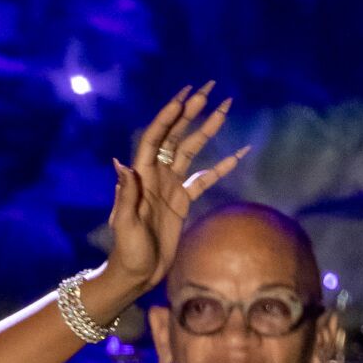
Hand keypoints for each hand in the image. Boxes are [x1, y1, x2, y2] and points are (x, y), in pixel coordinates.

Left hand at [98, 82, 249, 300]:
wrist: (137, 274)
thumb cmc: (127, 252)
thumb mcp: (124, 225)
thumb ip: (126, 196)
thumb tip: (123, 164)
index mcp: (142, 177)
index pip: (155, 139)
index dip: (168, 117)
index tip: (184, 97)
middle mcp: (156, 176)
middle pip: (175, 136)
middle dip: (190, 112)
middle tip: (208, 88)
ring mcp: (170, 187)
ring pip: (191, 151)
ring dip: (207, 129)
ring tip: (225, 107)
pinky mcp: (182, 201)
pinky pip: (204, 178)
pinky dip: (221, 166)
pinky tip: (239, 154)